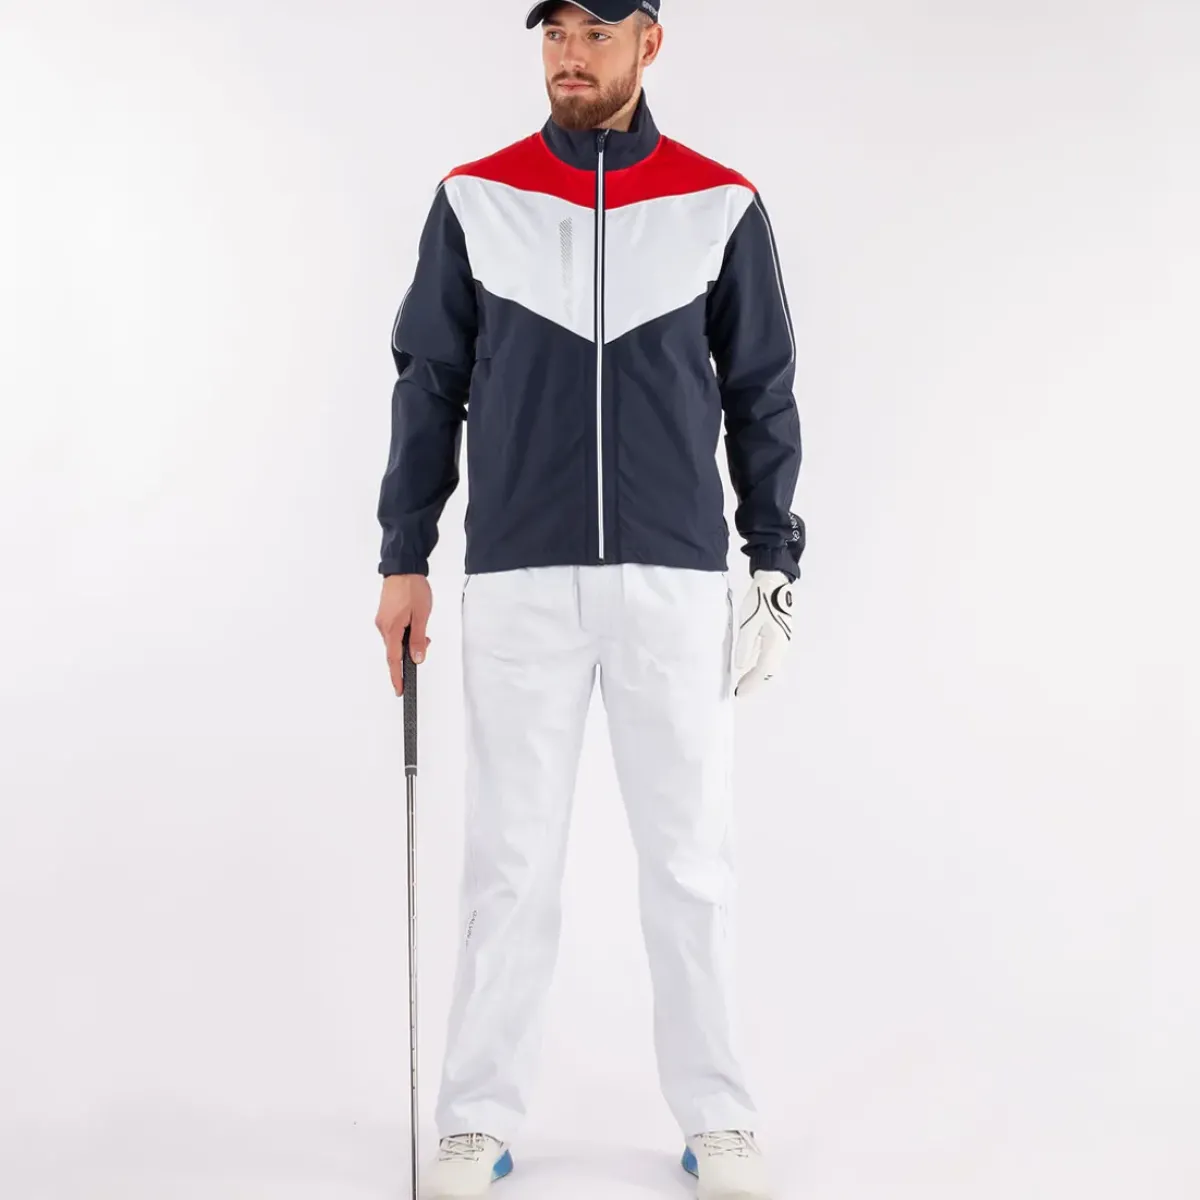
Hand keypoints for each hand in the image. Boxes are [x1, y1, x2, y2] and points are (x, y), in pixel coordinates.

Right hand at [375, 574, 431, 694]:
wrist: (403, 568)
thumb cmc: (412, 588)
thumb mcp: (422, 615)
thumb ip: (419, 639)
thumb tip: (417, 658)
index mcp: (391, 629)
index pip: (393, 660)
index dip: (397, 677)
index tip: (399, 690)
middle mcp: (382, 627)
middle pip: (395, 651)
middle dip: (409, 654)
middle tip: (425, 643)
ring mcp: (382, 621)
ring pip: (395, 641)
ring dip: (409, 641)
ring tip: (424, 629)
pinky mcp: (385, 615)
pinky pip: (394, 631)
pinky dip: (405, 633)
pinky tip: (415, 624)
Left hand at [733, 569, 795, 696]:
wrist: (774, 581)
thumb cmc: (761, 599)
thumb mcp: (748, 623)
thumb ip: (745, 646)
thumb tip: (741, 666)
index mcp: (776, 643)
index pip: (763, 670)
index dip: (751, 684)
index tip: (739, 693)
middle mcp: (782, 645)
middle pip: (770, 671)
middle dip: (755, 683)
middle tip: (740, 692)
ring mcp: (782, 640)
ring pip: (771, 664)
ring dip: (758, 675)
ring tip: (743, 683)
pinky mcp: (779, 634)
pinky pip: (770, 656)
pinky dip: (760, 665)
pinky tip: (749, 666)